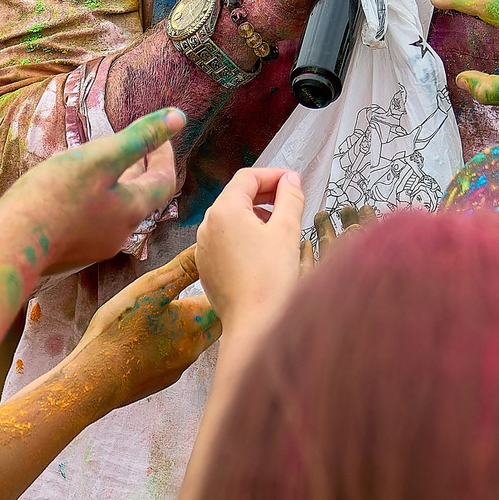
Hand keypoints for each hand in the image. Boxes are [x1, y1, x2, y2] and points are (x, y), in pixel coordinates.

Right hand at [0, 108, 184, 278]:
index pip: (163, 181)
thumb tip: (179, 117)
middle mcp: (117, 234)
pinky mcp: (67, 251)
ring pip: (113, 210)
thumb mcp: (100, 158)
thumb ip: (139, 138)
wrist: (8, 246)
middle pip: (139, 198)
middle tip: (137, 145)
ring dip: (115, 184)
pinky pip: (89, 220)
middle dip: (140, 169)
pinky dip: (92, 199)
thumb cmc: (54, 197)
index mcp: (131, 211)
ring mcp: (91, 246)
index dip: (164, 154)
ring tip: (103, 162)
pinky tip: (71, 188)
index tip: (160, 133)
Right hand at [55, 247, 219, 412]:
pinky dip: (174, 344)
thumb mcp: (149, 289)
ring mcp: (179, 367)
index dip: (219, 285)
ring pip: (197, 341)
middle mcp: (194, 347)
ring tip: (177, 311)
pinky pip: (178, 357)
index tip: (213, 273)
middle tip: (200, 288)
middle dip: (210, 305)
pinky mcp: (163, 379)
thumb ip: (182, 268)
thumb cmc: (119, 331)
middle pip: (215, 322)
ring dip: (192, 326)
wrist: (94, 381)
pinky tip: (155, 339)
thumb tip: (205, 249)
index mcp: (194, 322)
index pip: (222, 300)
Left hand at [195, 166, 304, 342]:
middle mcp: (207, 225)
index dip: (273, 175)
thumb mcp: (287, 230)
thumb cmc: (271, 277)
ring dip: (255, 214)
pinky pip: (225, 239)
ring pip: (231, 218)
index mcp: (224, 210)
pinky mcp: (207, 266)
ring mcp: (204, 247)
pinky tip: (264, 248)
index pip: (247, 177)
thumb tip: (291, 179)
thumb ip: (290, 197)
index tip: (295, 182)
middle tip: (291, 199)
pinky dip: (244, 235)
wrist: (254, 324)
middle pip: (237, 196)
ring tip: (280, 225)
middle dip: (265, 194)